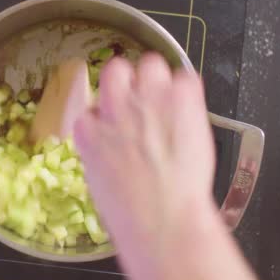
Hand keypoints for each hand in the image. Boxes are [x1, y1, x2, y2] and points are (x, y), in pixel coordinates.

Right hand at [74, 53, 261, 279]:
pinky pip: (186, 78)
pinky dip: (189, 91)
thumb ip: (103, 150)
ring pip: (150, 63)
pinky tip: (190, 111)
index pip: (92, 104)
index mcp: (89, 130)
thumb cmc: (131, 212)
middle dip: (128, 81)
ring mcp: (149, 98)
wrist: (163, 216)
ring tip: (169, 102)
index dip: (109, 113)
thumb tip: (114, 143)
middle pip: (116, 69)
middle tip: (143, 101)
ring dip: (158, 79)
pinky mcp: (182, 97)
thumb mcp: (100, 181)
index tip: (119, 124)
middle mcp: (116, 106)